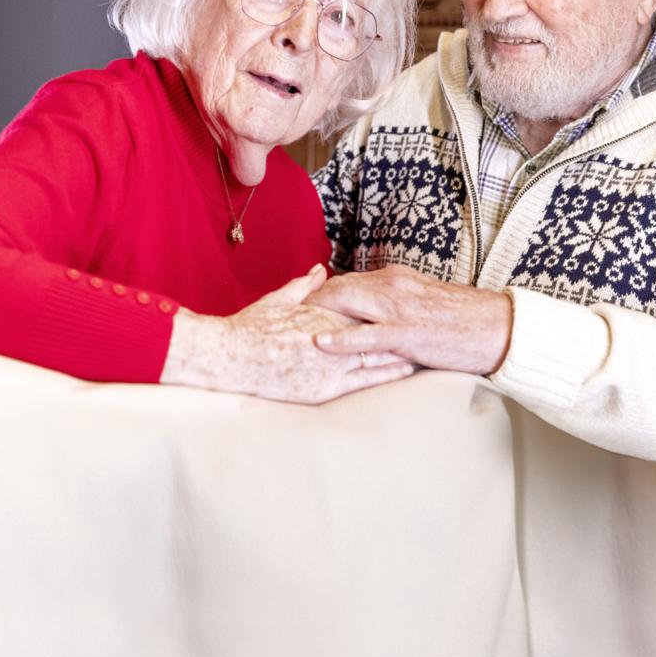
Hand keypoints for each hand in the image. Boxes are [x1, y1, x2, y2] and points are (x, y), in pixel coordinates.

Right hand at [160, 265, 413, 402]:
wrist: (227, 358)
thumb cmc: (248, 330)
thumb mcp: (278, 301)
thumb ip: (304, 285)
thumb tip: (321, 269)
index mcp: (317, 313)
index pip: (359, 306)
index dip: (384, 305)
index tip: (405, 300)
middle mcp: (327, 335)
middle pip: (373, 329)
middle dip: (399, 328)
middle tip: (427, 323)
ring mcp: (326, 362)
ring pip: (374, 354)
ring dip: (401, 350)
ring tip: (426, 347)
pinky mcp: (322, 387)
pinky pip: (362, 381)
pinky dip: (386, 374)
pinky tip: (404, 371)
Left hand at [309, 266, 511, 375]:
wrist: (494, 326)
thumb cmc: (461, 318)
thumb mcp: (422, 300)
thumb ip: (395, 301)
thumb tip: (371, 310)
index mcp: (395, 278)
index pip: (348, 281)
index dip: (322, 293)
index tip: (301, 304)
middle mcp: (392, 286)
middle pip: (338, 289)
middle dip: (310, 302)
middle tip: (284, 316)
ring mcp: (397, 309)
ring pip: (346, 305)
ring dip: (316, 316)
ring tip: (290, 328)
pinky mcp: (406, 333)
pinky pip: (365, 334)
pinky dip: (339, 338)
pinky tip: (319, 343)